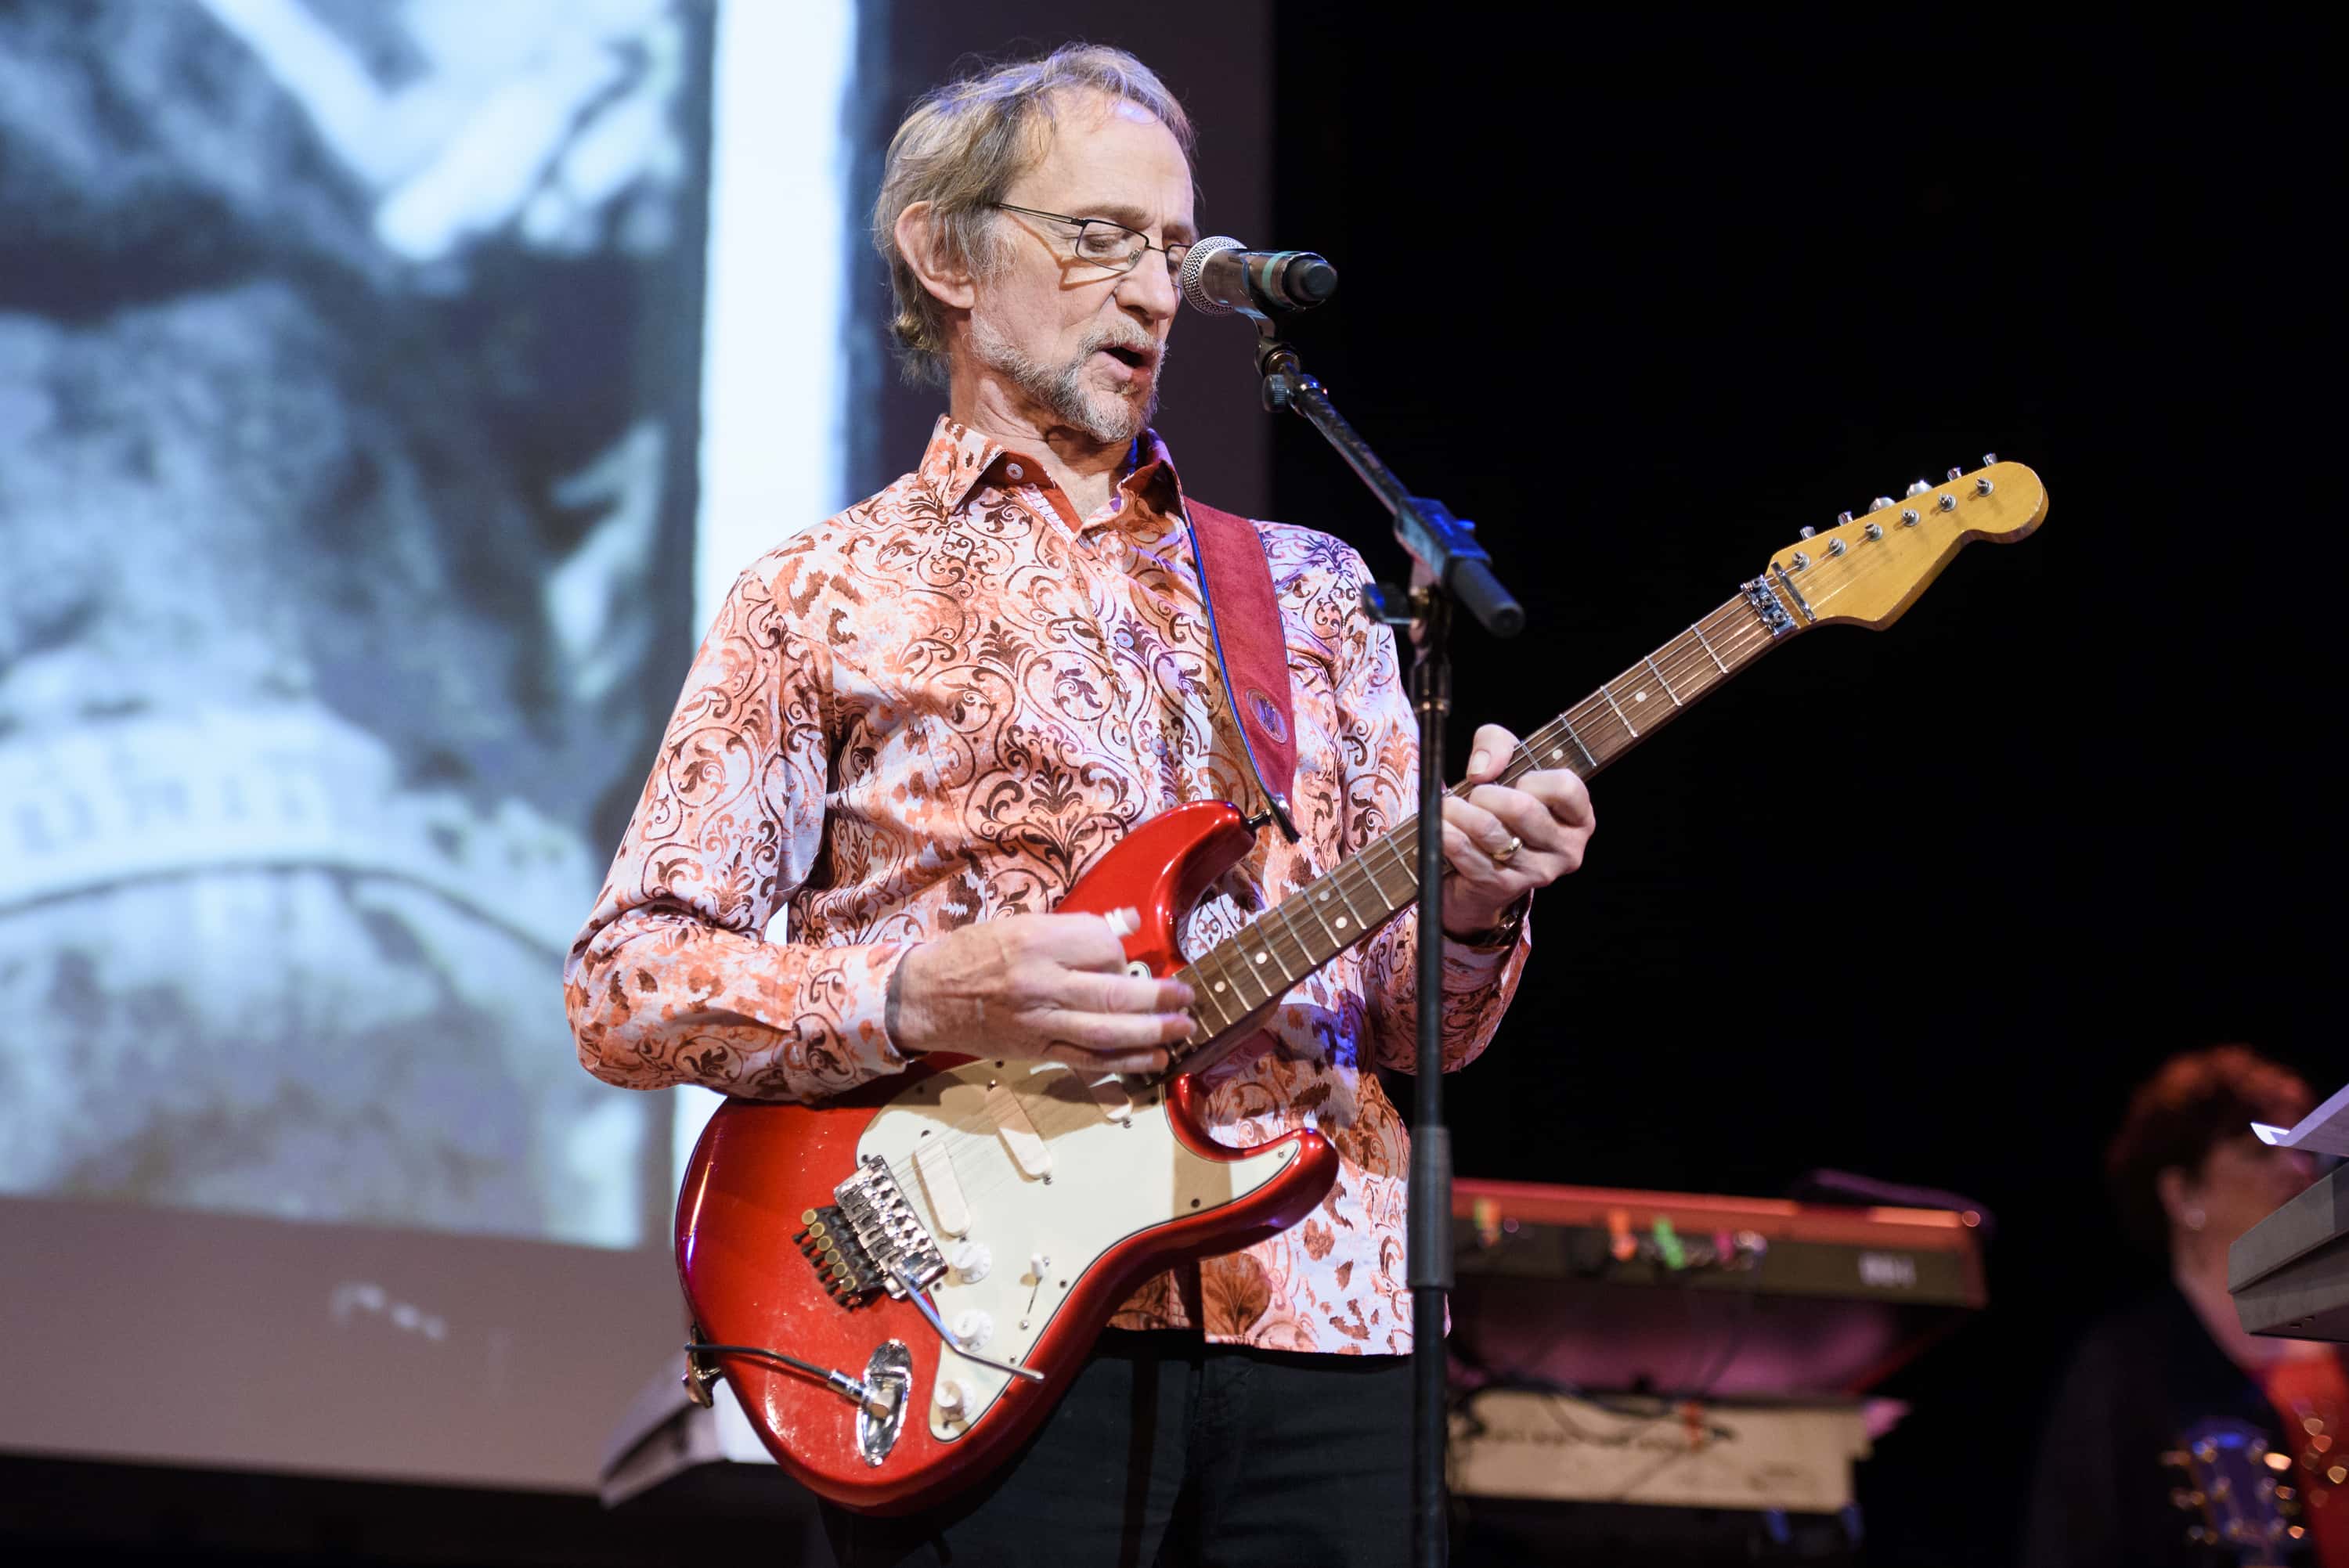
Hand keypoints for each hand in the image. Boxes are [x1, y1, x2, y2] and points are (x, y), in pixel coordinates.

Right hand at [890, 913, 1194, 1073]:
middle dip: (1159, 998)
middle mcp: (1039, 983)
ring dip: (1153, 1033)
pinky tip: (1155, 1058)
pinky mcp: (1036, 1052)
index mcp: (1035, 942)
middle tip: (1187, 997)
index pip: (1101, 945)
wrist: (926, 997)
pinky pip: (1089, 1060)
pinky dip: (1127, 1062)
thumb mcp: (1020, 924)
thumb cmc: (973, 954)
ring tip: (1183, 1029)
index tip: (1126, 954)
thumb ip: (1077, 927)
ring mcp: (1039, 1023)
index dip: (1122, 951)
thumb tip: (1130, 922)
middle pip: (1113, 993)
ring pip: (1107, 1032)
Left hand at [1438, 723, 1595, 938]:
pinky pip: (1466, 853)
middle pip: (1521, 809)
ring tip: (1450, 807)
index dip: (1532, 778)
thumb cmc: (1500, 809)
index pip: (1564, 788)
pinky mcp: (1501, 887)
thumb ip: (1497, 743)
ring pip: (1490, 831)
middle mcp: (1565, 849)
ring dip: (1459, 812)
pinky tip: (1441, 826)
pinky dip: (1446, 833)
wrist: (1477, 871)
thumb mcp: (1507, 763)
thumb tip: (1481, 771)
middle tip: (1475, 795)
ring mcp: (1535, 872)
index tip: (1517, 781)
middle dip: (1486, 794)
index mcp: (1578, 818)